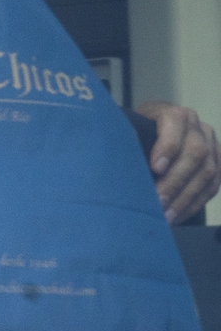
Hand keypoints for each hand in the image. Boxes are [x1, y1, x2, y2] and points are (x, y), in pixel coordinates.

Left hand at [137, 101, 217, 220]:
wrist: (153, 135)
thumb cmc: (135, 136)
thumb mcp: (129, 133)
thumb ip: (129, 144)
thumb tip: (120, 168)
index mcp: (172, 114)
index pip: (176, 123)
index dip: (168, 146)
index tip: (155, 168)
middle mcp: (197, 126)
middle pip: (195, 152)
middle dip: (176, 180)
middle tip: (158, 202)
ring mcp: (211, 144)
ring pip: (208, 171)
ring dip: (186, 197)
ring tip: (166, 216)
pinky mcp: (218, 163)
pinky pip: (213, 185)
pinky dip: (195, 203)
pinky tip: (178, 216)